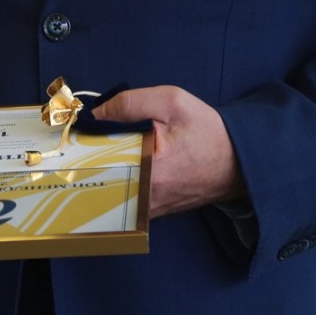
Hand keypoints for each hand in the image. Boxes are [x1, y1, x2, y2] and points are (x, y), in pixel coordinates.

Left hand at [89, 85, 245, 218]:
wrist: (239, 161)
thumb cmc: (208, 131)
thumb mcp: (172, 102)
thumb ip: (131, 103)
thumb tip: (96, 113)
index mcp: (149, 171)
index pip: (100, 160)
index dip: (85, 144)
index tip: (76, 133)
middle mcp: (146, 198)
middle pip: (102, 178)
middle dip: (93, 158)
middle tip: (88, 142)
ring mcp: (150, 209)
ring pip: (112, 191)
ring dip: (105, 172)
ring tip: (104, 153)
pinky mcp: (156, 212)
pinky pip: (127, 198)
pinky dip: (120, 182)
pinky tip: (121, 165)